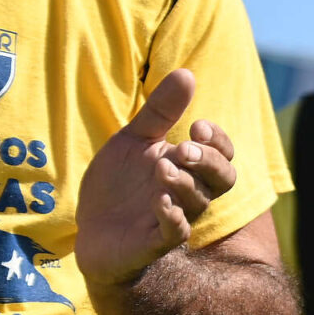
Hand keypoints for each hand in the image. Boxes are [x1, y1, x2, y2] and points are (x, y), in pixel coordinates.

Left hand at [74, 70, 242, 287]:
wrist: (90, 230)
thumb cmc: (118, 185)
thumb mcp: (134, 140)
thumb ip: (161, 112)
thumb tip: (188, 72)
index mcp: (188, 169)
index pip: (223, 155)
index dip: (219, 142)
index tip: (197, 126)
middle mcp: (188, 193)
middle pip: (223, 180)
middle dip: (208, 162)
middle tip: (184, 148)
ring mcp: (174, 218)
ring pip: (199, 203)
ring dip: (185, 184)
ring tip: (162, 169)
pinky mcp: (154, 242)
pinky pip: (175, 232)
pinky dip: (172, 216)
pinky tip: (159, 200)